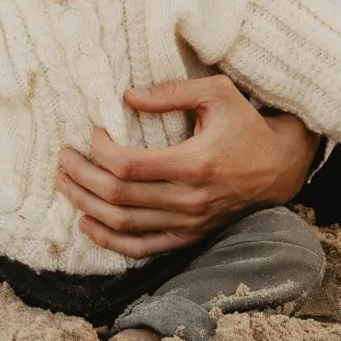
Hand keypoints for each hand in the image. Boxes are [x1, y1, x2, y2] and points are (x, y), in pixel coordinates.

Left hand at [55, 76, 318, 258]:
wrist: (277, 167)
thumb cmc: (244, 124)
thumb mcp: (216, 93)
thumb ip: (172, 92)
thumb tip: (127, 96)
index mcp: (194, 164)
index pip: (130, 166)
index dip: (100, 152)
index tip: (90, 133)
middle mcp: (189, 201)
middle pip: (119, 197)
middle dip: (82, 178)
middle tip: (63, 158)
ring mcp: (188, 225)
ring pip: (124, 225)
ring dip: (87, 206)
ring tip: (65, 185)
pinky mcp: (189, 237)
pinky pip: (142, 249)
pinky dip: (110, 241)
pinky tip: (88, 224)